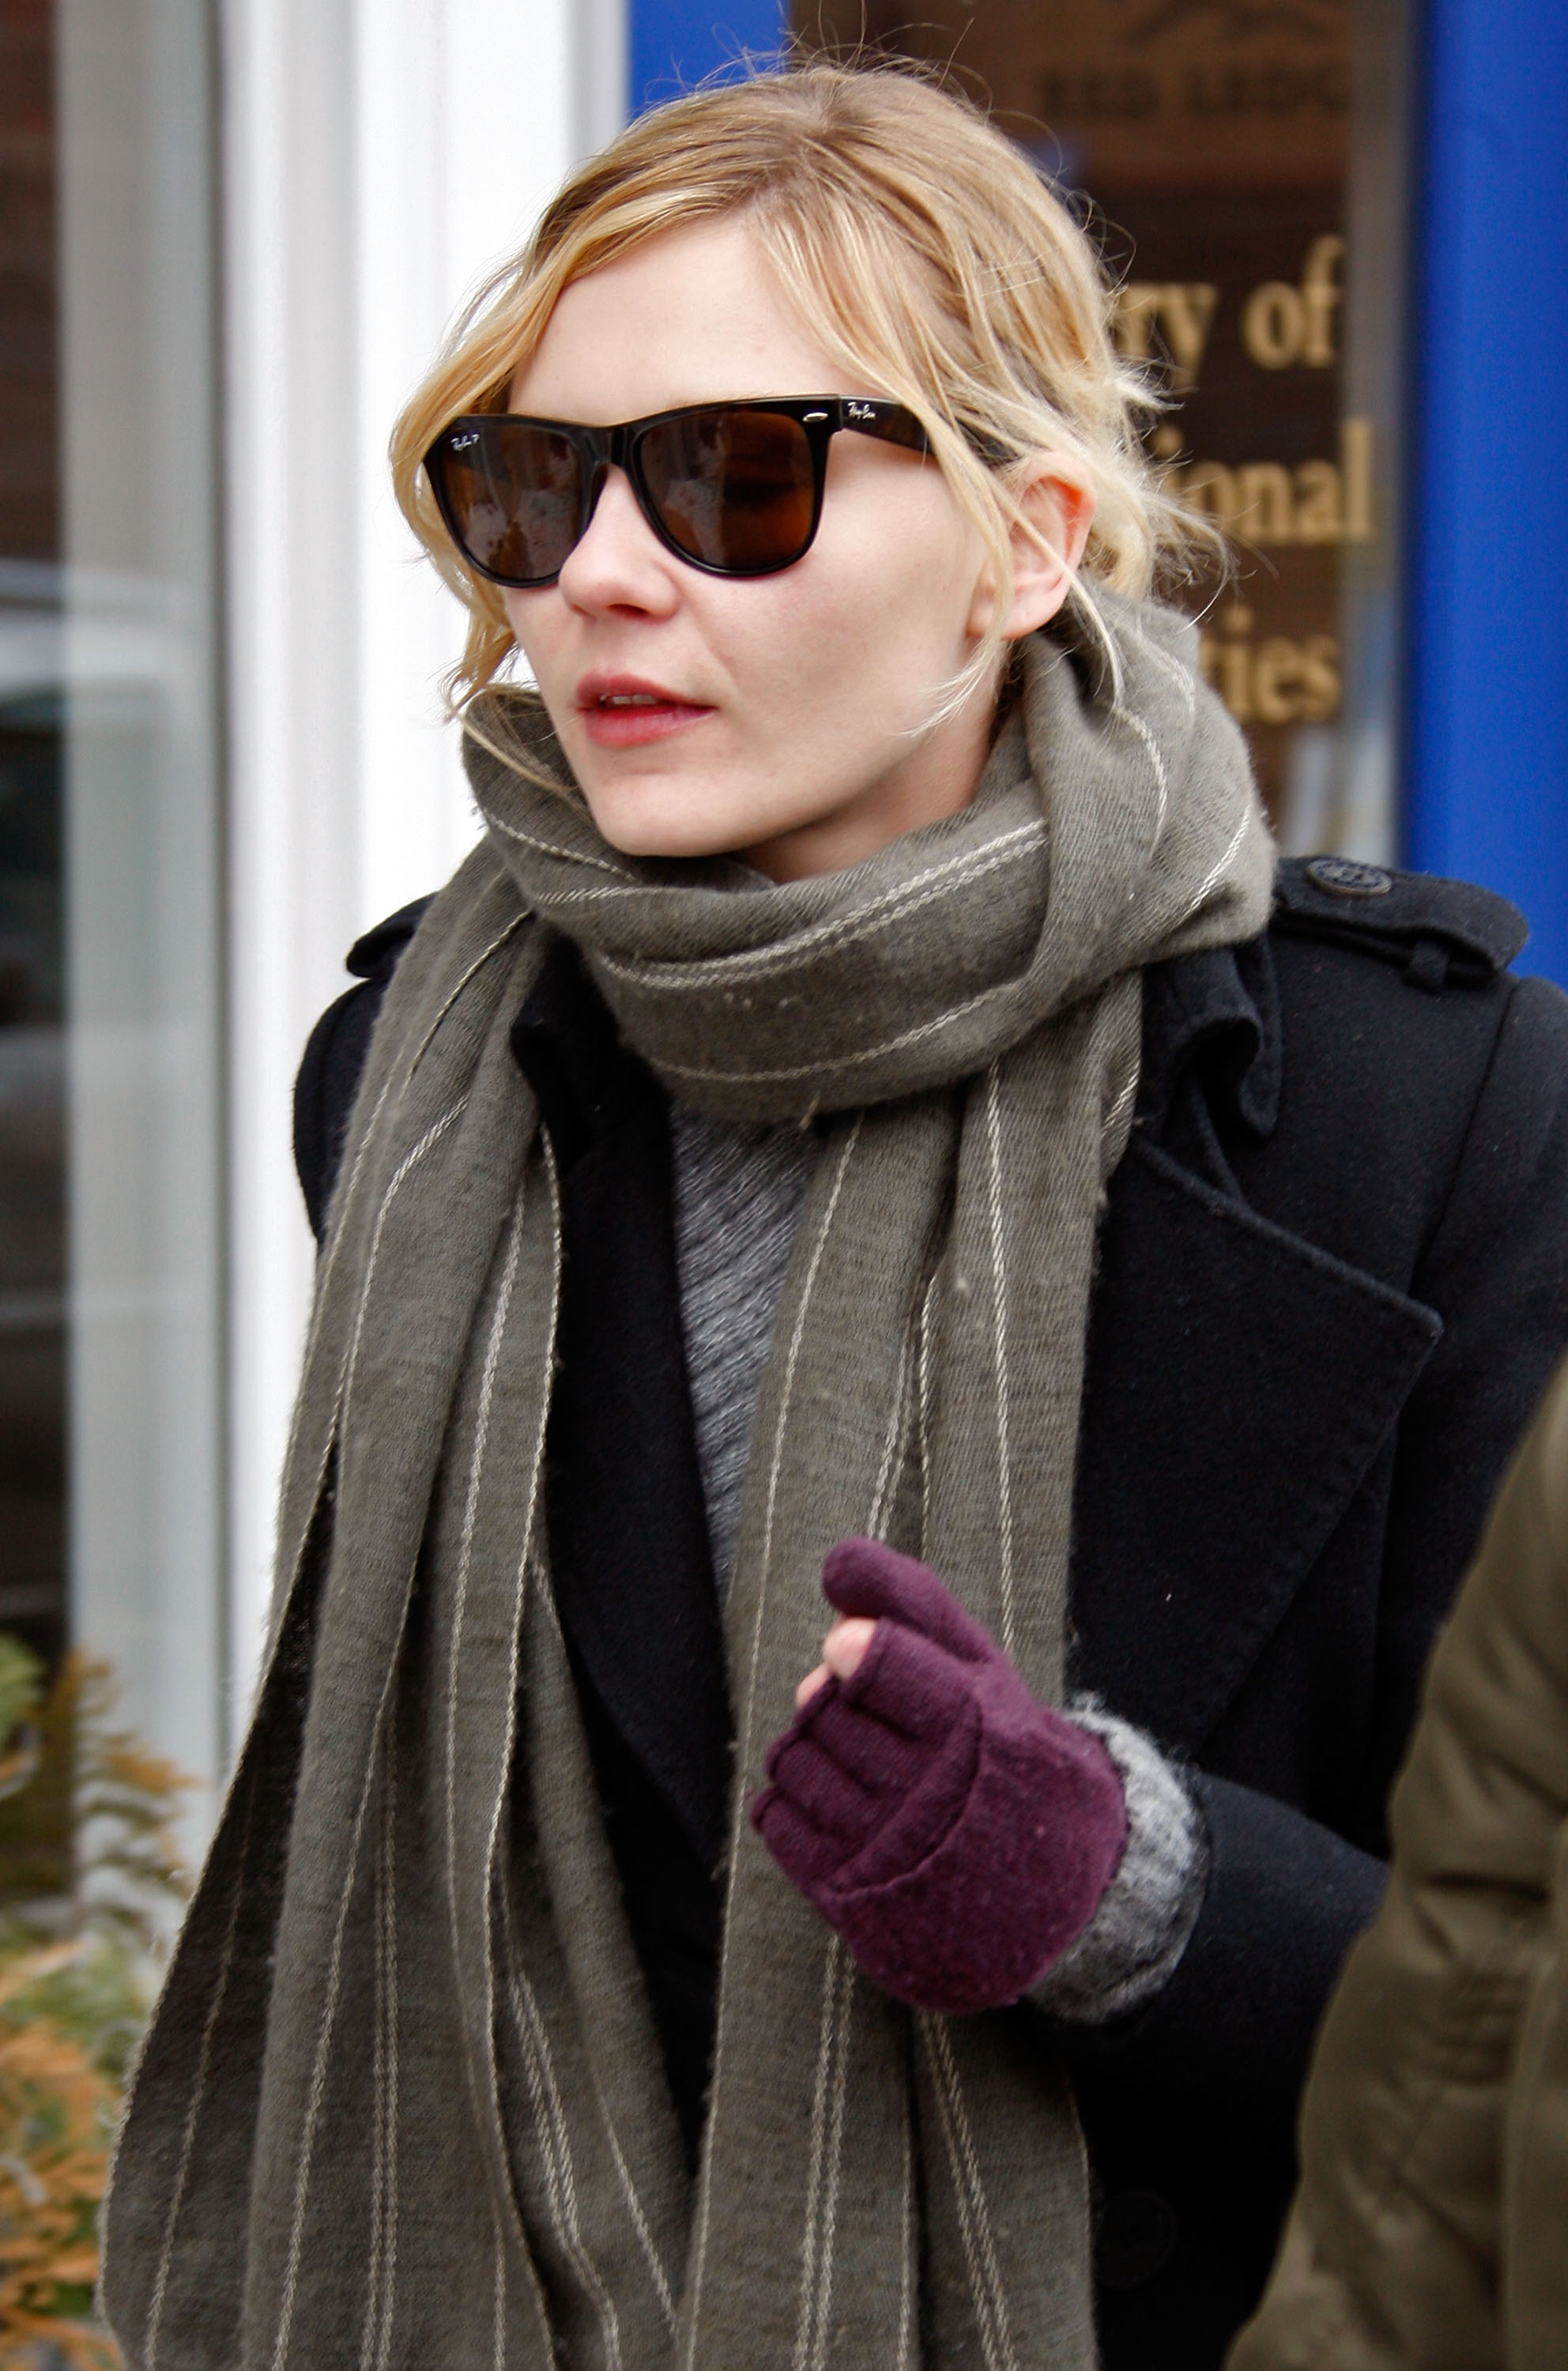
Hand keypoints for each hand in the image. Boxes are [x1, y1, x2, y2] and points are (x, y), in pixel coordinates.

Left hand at [750, 1537, 1127, 2014]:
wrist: (1044, 1880)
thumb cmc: (998, 1750)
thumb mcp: (977, 1666)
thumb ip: (911, 1603)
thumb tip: (837, 1565)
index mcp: (971, 1728)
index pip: (875, 1665)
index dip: (850, 1647)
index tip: (847, 1645)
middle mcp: (929, 1794)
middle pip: (822, 1709)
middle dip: (833, 1698)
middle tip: (871, 1713)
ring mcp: (887, 1849)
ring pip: (793, 1759)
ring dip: (809, 1746)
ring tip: (858, 1758)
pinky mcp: (850, 1895)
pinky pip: (774, 1818)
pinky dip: (789, 1797)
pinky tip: (836, 1799)